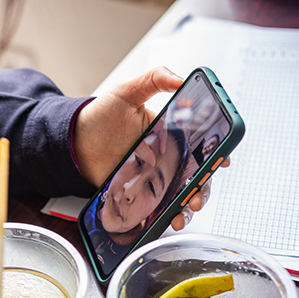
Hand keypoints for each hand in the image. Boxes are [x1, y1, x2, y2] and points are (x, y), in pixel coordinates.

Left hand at [73, 67, 227, 230]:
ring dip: (190, 203)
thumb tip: (180, 78)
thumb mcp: (126, 91)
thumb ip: (154, 79)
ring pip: (183, 192)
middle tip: (199, 191)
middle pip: (198, 172)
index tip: (223, 160)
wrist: (75, 143)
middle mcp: (168, 156)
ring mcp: (156, 177)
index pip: (202, 142)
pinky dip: (168, 214)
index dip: (217, 151)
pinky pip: (160, 206)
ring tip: (186, 210)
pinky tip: (168, 218)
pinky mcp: (141, 193)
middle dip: (205, 184)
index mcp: (171, 132)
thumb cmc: (101, 116)